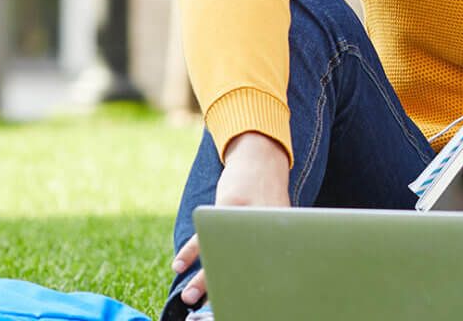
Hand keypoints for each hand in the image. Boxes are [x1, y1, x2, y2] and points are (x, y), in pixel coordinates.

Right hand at [172, 131, 290, 307]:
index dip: (257, 287)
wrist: (262, 157)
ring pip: (221, 251)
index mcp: (282, 233)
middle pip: (246, 264)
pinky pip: (205, 232)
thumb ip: (271, 245)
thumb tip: (261, 282)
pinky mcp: (228, 203)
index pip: (270, 266)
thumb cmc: (270, 198)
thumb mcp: (280, 220)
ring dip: (203, 277)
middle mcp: (267, 224)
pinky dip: (191, 251)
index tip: (245, 304)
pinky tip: (179, 265)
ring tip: (188, 297)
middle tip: (215, 308)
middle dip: (227, 289)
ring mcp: (246, 213)